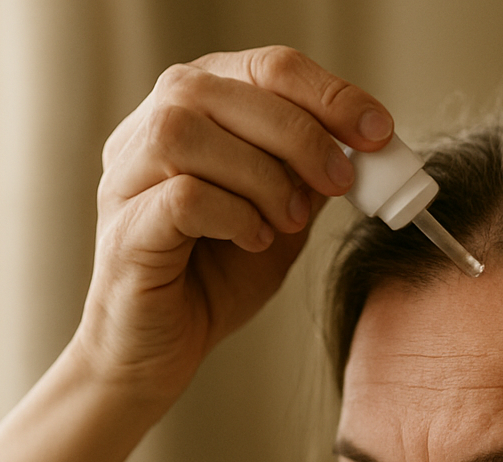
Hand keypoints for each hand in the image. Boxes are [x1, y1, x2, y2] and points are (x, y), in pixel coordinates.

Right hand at [77, 46, 393, 402]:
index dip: (329, 94)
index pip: (264, 67)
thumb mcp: (283, 217)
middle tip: (341, 182)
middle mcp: (148, 130)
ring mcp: (127, 178)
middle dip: (300, 133)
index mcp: (195, 112)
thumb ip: (311, 176)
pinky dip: (233, 214)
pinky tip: (253, 240)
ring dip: (260, 174)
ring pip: (188, 131)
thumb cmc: (216, 278)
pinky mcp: (125, 231)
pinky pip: (180, 196)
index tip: (376, 131)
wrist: (159, 351)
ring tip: (287, 219)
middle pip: (222, 88)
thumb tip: (362, 145)